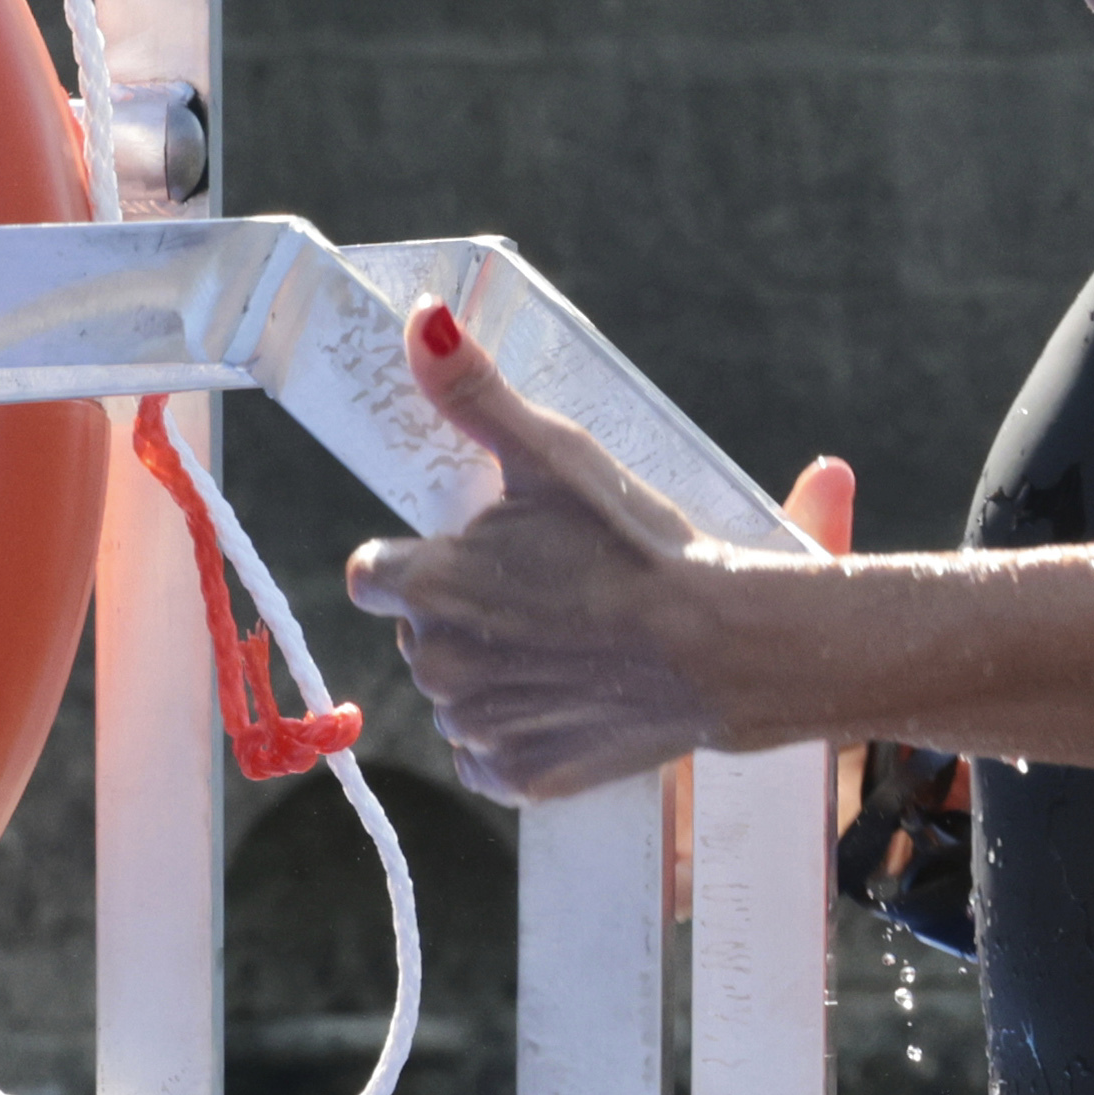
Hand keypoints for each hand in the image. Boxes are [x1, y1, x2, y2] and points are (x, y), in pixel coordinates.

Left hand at [346, 305, 751, 802]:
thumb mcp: (554, 453)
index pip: (374, 574)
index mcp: (427, 585)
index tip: (477, 554)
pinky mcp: (517, 776)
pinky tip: (572, 693)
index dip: (420, 560)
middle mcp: (433, 665)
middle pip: (419, 632)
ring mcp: (474, 728)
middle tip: (546, 589)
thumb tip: (420, 318)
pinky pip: (488, 752)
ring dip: (494, 670)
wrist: (719, 644)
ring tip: (570, 638)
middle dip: (465, 611)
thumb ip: (472, 392)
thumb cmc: (636, 542)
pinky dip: (520, 729)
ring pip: (457, 692)